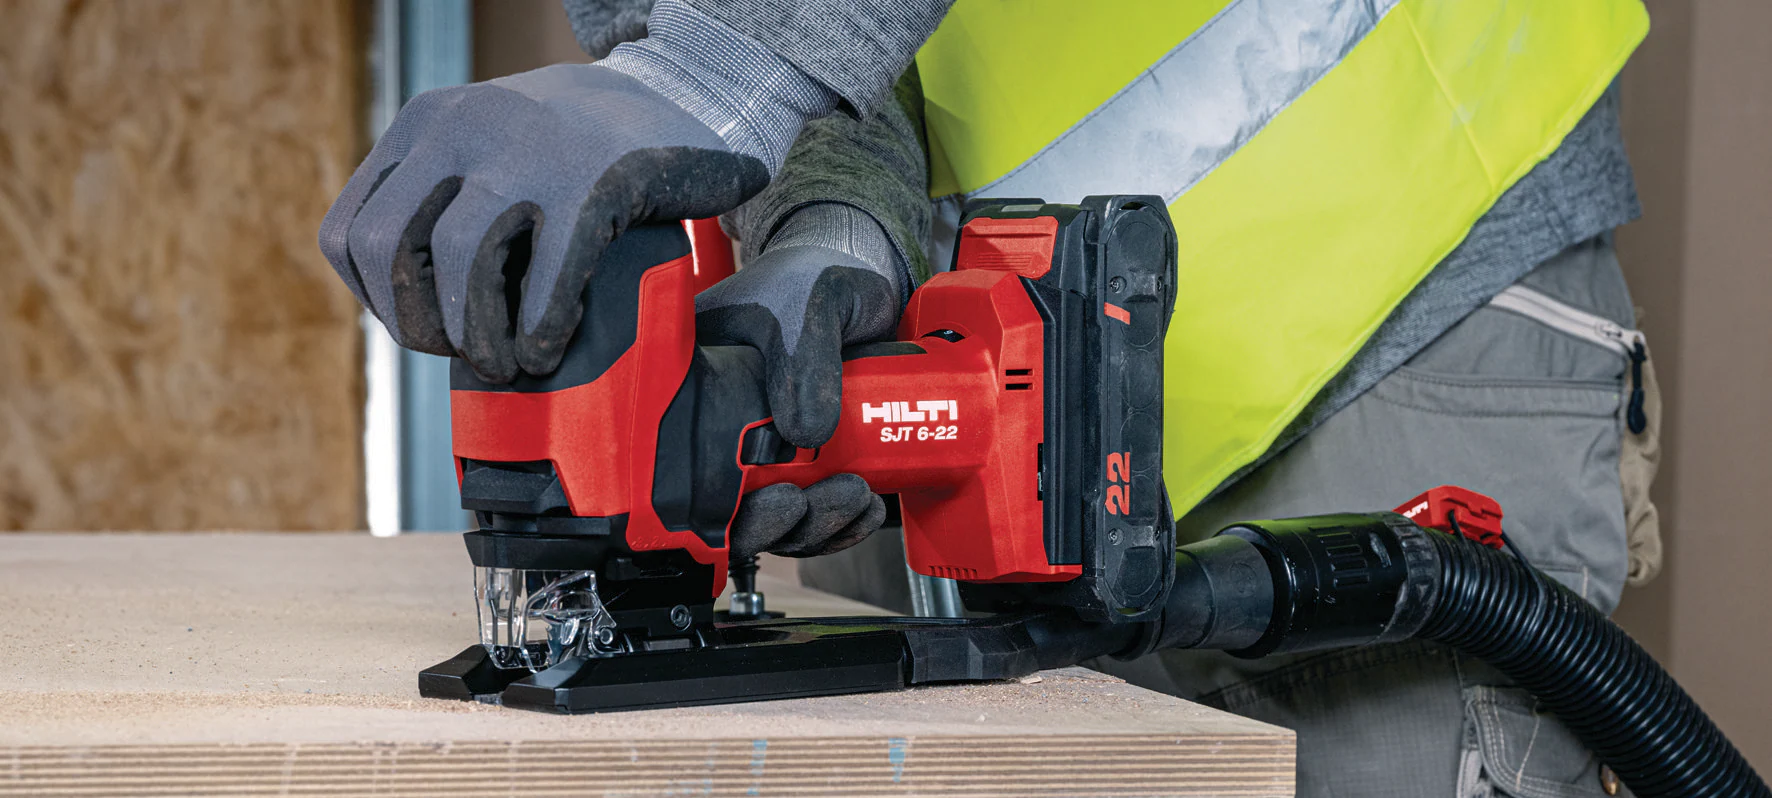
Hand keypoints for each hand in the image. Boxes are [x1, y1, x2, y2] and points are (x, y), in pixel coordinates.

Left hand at [318, 64, 766, 381]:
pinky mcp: (597, 180)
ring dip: (478, 334)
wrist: (678, 96)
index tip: (428, 327)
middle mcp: (465, 127)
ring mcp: (530, 150)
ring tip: (509, 365)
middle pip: (392, 248)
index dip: (380, 301)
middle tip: (468, 355)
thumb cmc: (576, 150)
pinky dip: (538, 327)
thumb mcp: (487, 147)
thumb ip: (438, 197)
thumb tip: (401, 304)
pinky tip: (547, 348)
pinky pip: (546, 271)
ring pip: (458, 258)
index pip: (351, 231)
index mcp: (426, 124)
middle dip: (422, 324)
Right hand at [700, 204, 906, 559]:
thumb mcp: (811, 302)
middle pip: (726, 505)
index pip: (677, 461)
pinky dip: (836, 522)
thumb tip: (807, 433)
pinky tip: (863, 509)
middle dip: (772, 523)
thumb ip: (807, 357)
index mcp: (694, 382)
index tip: (766, 499)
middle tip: (811, 505)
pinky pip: (808, 508)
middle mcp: (718, 420)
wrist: (865, 274)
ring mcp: (761, 443)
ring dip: (812, 526)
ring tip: (854, 501)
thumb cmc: (820, 273)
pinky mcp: (803, 456)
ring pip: (771, 514)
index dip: (713, 504)